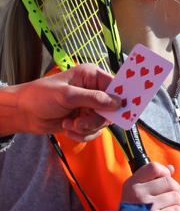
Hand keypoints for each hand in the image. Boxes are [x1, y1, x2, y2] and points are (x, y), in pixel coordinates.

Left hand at [0, 64, 119, 139]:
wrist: (23, 113)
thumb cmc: (41, 96)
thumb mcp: (67, 95)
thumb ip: (93, 98)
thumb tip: (117, 102)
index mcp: (92, 77)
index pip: (115, 86)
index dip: (120, 98)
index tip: (124, 109)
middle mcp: (94, 90)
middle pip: (111, 108)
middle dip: (95, 119)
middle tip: (80, 122)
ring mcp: (89, 106)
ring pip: (102, 122)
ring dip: (86, 127)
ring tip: (69, 125)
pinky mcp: (84, 120)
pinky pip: (94, 131)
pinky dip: (82, 134)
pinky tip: (67, 129)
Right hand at [121, 162, 179, 210]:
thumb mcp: (138, 192)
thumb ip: (153, 178)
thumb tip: (171, 168)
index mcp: (132, 185)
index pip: (154, 167)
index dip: (164, 172)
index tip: (164, 179)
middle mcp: (137, 194)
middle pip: (170, 182)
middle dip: (175, 190)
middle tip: (169, 198)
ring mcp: (147, 207)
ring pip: (176, 197)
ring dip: (179, 203)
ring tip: (171, 208)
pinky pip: (178, 210)